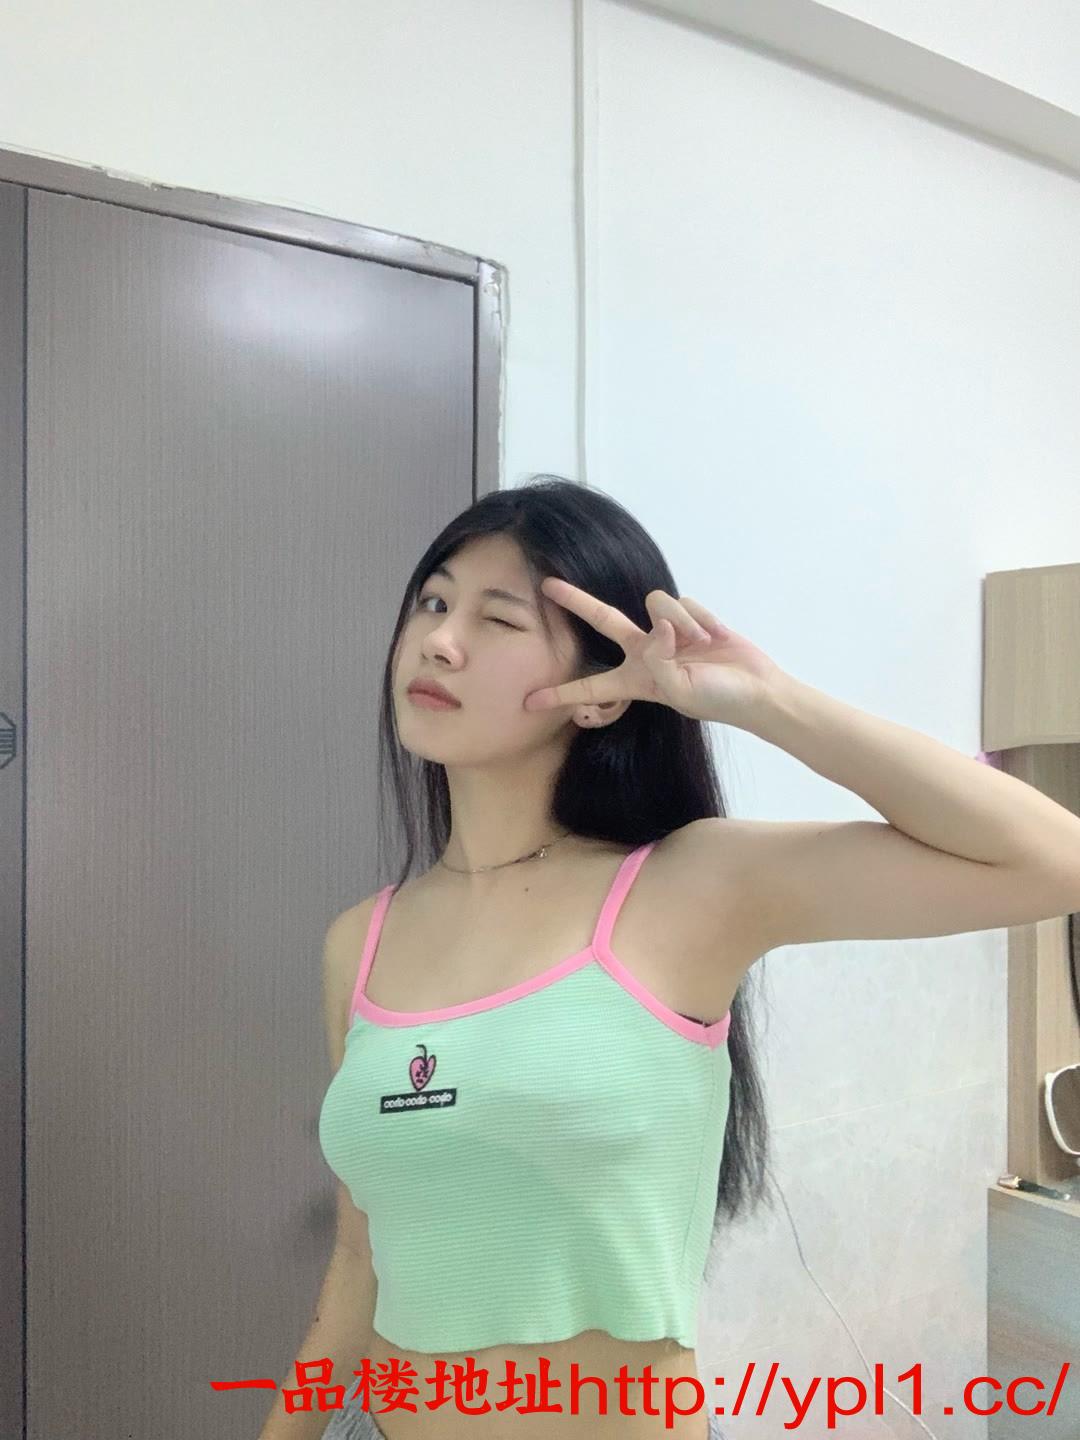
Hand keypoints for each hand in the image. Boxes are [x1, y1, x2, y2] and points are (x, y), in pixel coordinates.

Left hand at [523, 577, 788, 725]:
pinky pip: (686, 602)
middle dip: (576, 601)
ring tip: (703, 644)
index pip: (590, 687)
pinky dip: (702, 619)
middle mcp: (645, 652)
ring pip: (658, 603)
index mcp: (636, 680)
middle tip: (547, 584)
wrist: (756, 690)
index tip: (529, 702)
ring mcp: (667, 631)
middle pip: (603, 619)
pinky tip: (716, 636)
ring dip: (682, 621)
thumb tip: (657, 630)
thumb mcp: (681, 692)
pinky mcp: (689, 616)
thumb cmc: (717, 699)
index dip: (561, 694)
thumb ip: (661, 663)